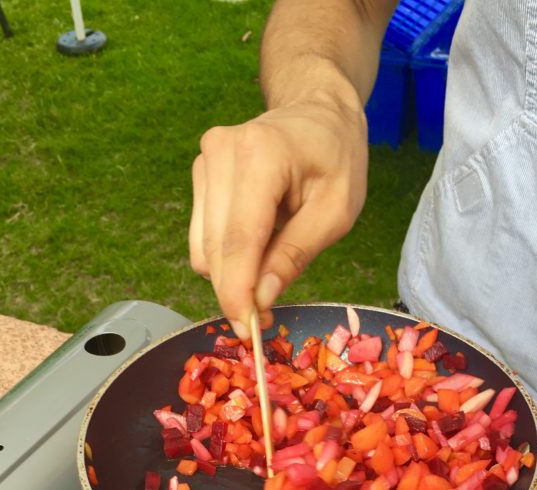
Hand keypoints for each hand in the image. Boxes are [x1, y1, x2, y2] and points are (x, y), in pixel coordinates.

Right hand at [189, 95, 368, 339]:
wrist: (318, 110)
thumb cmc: (336, 158)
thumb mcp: (336, 212)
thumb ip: (296, 255)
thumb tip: (260, 299)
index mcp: (260, 155)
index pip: (238, 240)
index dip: (237, 293)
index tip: (247, 331)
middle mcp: (220, 153)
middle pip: (215, 249)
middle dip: (235, 292)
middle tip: (264, 316)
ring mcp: (204, 161)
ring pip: (202, 248)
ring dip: (230, 275)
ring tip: (269, 272)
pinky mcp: (199, 174)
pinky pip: (202, 236)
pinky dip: (226, 256)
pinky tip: (256, 247)